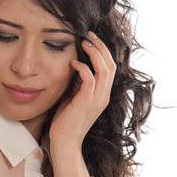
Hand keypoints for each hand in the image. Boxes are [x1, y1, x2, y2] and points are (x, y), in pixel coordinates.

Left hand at [48, 30, 116, 150]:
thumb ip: (80, 84)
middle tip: (89, 35)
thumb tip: (78, 66)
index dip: (103, 52)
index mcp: (103, 95)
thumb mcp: (76, 97)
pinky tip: (73, 63)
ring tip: (83, 43)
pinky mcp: (86, 101)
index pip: (111, 68)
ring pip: (104, 69)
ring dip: (94, 53)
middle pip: (111, 65)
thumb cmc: (67, 120)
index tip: (91, 40)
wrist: (65, 141)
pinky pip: (90, 78)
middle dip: (101, 47)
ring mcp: (97, 99)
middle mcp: (104, 96)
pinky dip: (82, 67)